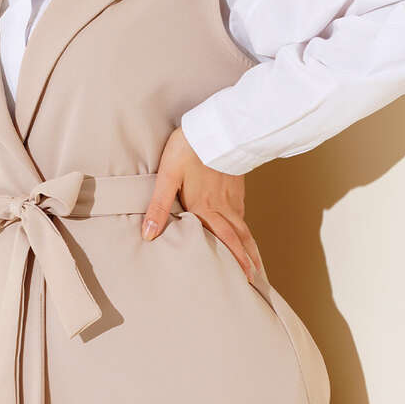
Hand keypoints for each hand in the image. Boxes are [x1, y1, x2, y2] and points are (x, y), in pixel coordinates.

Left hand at [141, 126, 263, 280]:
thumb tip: (148, 234)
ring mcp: (232, 195)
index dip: (236, 261)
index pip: (225, 241)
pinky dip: (245, 225)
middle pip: (239, 237)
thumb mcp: (167, 177)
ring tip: (254, 259)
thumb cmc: (188, 149)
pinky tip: (243, 227)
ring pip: (243, 225)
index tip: (246, 279)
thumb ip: (158, 206)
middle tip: (256, 277)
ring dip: (249, 244)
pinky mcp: (236, 183)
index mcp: (205, 208)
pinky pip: (242, 210)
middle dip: (247, 259)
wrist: (215, 125)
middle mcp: (223, 205)